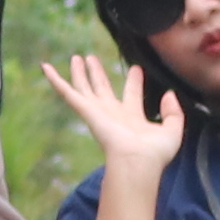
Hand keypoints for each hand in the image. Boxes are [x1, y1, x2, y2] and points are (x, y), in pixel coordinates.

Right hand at [39, 51, 177, 188]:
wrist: (137, 161)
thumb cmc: (154, 152)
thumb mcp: (173, 130)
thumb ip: (174, 112)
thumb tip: (169, 94)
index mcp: (132, 117)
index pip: (132, 94)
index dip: (134, 81)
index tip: (136, 68)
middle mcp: (113, 114)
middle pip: (103, 89)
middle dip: (98, 74)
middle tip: (92, 59)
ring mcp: (97, 112)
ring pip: (84, 88)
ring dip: (80, 73)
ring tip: (76, 58)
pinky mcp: (86, 111)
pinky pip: (67, 92)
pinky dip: (55, 80)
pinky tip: (46, 67)